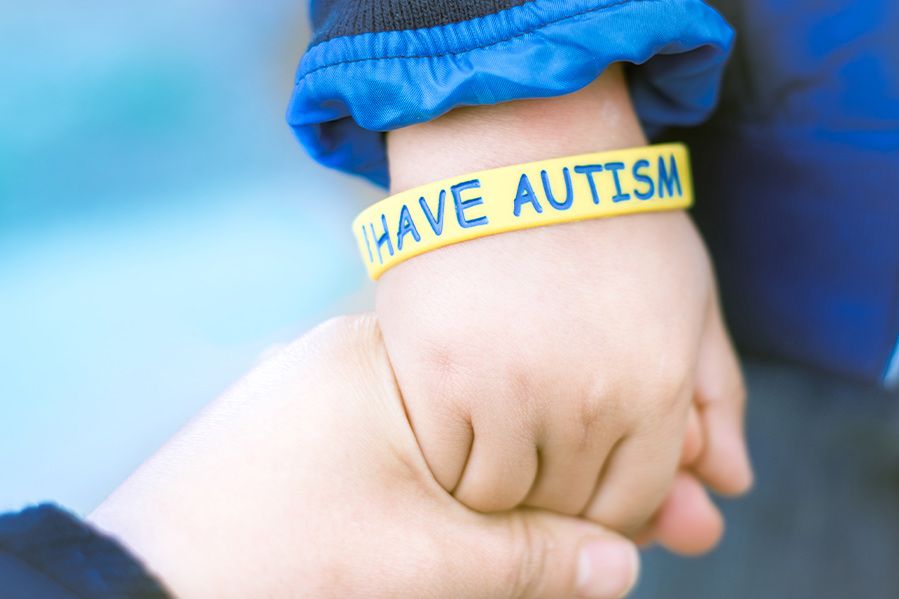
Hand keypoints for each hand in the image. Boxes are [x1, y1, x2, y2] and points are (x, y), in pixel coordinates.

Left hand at [89, 316, 640, 597]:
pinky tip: (494, 531)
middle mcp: (357, 359)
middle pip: (490, 416)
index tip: (640, 491)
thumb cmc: (278, 559)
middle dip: (561, 476)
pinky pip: (409, 457)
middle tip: (628, 528)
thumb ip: (530, 558)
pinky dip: (456, 494)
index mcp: (383, 360)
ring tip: (571, 541)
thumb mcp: (421, 560)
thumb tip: (626, 566)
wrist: (140, 585)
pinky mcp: (312, 436)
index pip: (513, 393)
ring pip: (454, 439)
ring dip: (513, 491)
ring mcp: (331, 393)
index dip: (581, 450)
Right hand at [378, 66, 751, 536]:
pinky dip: (447, 455)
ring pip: (497, 495)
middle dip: (550, 488)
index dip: (601, 502)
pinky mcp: (433, 376)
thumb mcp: (689, 297)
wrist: (516, 147)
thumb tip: (731, 482)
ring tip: (492, 427)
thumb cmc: (610, 221)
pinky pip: (442, 463)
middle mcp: (585, 404)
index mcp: (655, 386)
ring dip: (495, 477)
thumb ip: (716, 396)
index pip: (628, 503)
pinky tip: (453, 415)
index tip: (578, 477)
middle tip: (532, 446)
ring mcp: (505, 392)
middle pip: (562, 506)